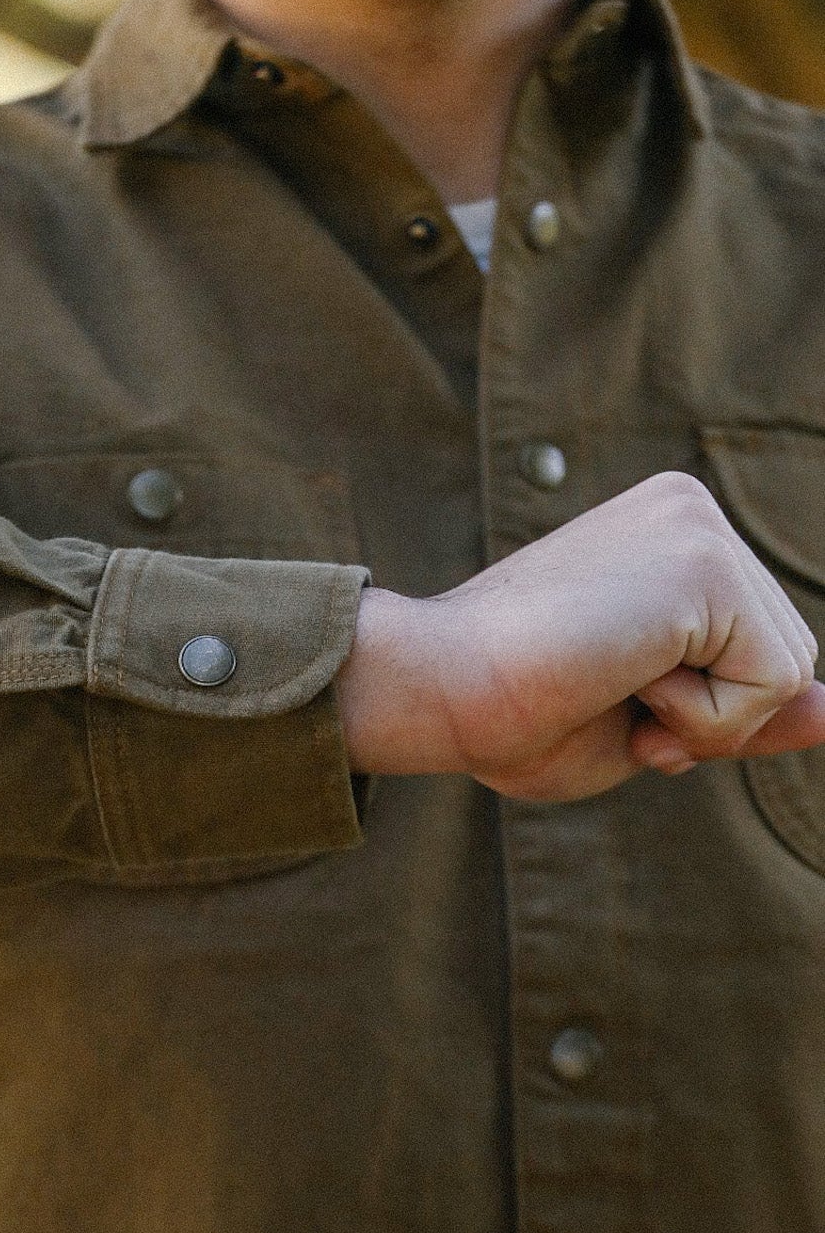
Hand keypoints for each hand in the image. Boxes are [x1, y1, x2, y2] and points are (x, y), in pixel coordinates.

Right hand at [335, 471, 824, 802]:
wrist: (442, 689)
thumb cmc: (513, 714)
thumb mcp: (655, 721)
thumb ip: (746, 710)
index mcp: (669, 533)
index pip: (754, 646)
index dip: (702, 709)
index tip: (609, 697)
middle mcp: (692, 511)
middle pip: (787, 654)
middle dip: (716, 716)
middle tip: (610, 700)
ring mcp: (701, 528)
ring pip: (791, 671)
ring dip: (707, 721)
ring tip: (613, 686)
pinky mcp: (706, 564)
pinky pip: (774, 683)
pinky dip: (704, 718)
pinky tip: (625, 680)